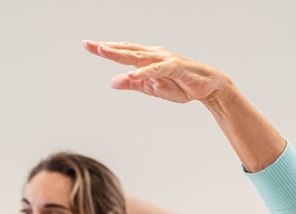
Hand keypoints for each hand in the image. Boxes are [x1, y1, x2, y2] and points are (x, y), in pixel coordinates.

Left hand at [83, 41, 232, 104]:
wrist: (207, 88)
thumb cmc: (180, 85)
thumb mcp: (151, 88)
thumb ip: (133, 84)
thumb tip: (112, 81)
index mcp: (147, 59)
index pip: (123, 53)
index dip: (105, 50)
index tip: (88, 45)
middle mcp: (154, 55)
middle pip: (127, 50)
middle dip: (107, 48)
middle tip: (88, 44)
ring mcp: (164, 60)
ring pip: (138, 56)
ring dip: (120, 54)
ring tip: (103, 51)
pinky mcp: (175, 67)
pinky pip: (157, 69)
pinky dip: (144, 71)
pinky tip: (132, 73)